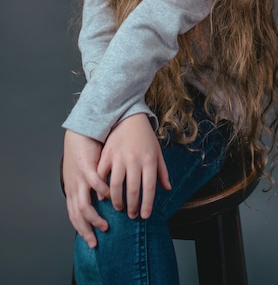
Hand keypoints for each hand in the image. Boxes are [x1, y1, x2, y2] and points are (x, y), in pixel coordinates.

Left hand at [62, 130, 109, 247]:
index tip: (91, 240)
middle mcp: (74, 187)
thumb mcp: (85, 173)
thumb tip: (101, 199)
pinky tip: (109, 197)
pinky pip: (94, 183)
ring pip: (84, 205)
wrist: (80, 131)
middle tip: (96, 242)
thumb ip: (91, 187)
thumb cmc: (85, 152)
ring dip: (94, 218)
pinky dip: (101, 192)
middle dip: (86, 231)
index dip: (81, 229)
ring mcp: (79, 178)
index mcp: (73, 189)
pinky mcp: (86, 166)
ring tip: (105, 224)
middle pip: (76, 216)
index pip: (74, 215)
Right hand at [97, 113, 171, 219]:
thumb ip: (162, 172)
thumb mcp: (157, 153)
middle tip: (131, 215)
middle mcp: (134, 160)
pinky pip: (102, 174)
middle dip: (132, 206)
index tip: (145, 216)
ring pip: (115, 185)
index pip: (149, 188)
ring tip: (119, 207)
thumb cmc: (146, 137)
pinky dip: (101, 187)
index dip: (147, 205)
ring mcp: (119, 157)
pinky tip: (103, 195)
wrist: (130, 118)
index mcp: (149, 160)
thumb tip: (167, 189)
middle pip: (132, 189)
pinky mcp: (107, 154)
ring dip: (116, 200)